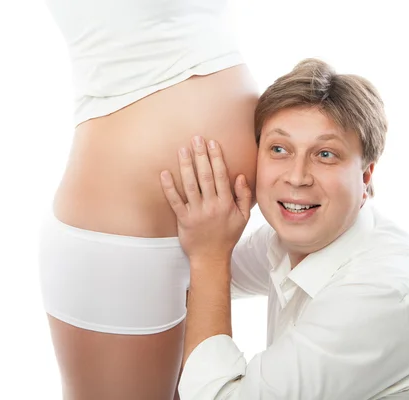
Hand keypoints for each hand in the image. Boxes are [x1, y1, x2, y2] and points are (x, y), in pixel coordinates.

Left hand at [159, 136, 251, 262]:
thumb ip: (244, 196)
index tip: (213, 143)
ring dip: (185, 166)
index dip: (217, 158)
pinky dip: (169, 187)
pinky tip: (164, 173)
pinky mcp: (183, 219)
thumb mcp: (243, 217)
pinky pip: (174, 201)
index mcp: (226, 204)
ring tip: (182, 150)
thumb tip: (240, 176)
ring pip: (190, 185)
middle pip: (205, 176)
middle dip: (201, 156)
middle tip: (196, 139)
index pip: (221, 176)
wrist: (211, 257)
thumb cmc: (228, 236)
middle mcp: (211, 206)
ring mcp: (196, 212)